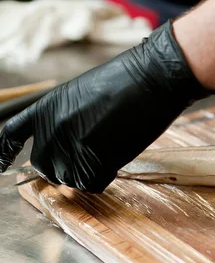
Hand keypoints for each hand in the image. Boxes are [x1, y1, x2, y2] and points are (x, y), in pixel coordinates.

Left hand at [0, 20, 214, 192]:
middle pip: (44, 166)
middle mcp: (53, 128)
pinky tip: (115, 161)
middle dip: (64, 167)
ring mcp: (73, 145)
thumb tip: (73, 144)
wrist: (152, 79)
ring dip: (87, 173)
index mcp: (46, 107)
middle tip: (90, 158)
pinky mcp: (96, 159)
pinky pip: (91, 183)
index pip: (10, 135)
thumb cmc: (128, 81)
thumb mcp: (84, 93)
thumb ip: (69, 118)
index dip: (2, 153)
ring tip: (108, 153)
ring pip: (69, 178)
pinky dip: (103, 178)